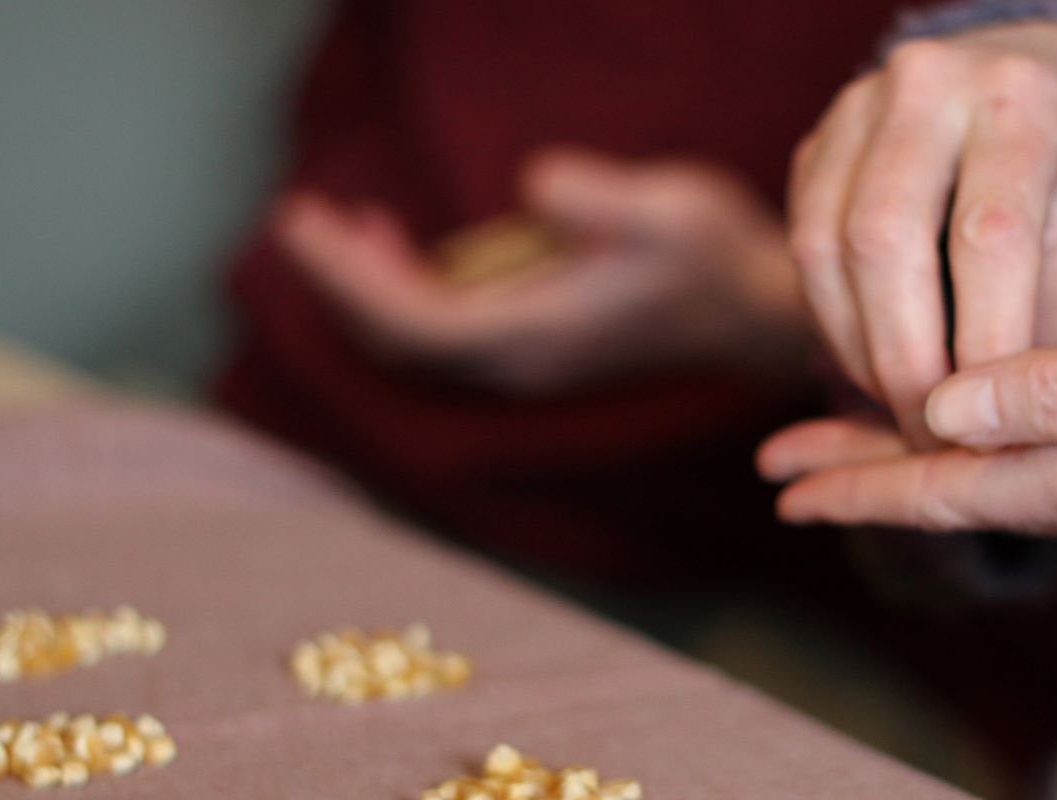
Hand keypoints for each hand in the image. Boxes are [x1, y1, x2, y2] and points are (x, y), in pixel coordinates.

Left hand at [276, 147, 812, 393]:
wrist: (760, 310)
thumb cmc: (718, 256)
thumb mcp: (670, 209)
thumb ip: (598, 198)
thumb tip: (532, 183)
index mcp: (538, 334)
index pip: (411, 324)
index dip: (345, 279)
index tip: (300, 223)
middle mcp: (520, 360)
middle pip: (398, 340)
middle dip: (340, 282)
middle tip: (296, 216)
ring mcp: (527, 358)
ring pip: (417, 340)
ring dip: (367, 287)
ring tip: (334, 222)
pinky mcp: (536, 342)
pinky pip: (444, 328)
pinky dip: (405, 288)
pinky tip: (394, 240)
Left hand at [759, 283, 1056, 554]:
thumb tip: (944, 413)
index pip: (940, 490)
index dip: (854, 488)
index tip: (780, 488)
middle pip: (953, 494)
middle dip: (861, 479)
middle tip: (780, 469)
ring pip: (994, 486)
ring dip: (914, 468)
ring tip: (849, 450)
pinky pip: (1043, 479)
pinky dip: (984, 460)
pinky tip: (977, 443)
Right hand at [789, 20, 1056, 439]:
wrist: (1034, 83)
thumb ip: (1041, 325)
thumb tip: (990, 430)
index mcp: (1020, 100)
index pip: (989, 237)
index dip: (984, 346)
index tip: (990, 427)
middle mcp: (927, 84)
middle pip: (882, 242)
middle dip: (903, 361)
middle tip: (930, 436)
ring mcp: (856, 107)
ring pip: (823, 250)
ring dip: (856, 350)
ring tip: (902, 406)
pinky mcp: (814, 143)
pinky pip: (803, 249)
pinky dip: (834, 323)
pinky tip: (872, 360)